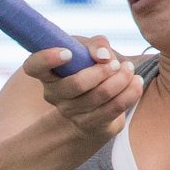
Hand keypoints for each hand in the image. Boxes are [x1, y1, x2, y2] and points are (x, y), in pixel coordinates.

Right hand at [21, 35, 144, 140]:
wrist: (97, 98)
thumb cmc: (88, 64)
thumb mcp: (88, 48)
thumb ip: (96, 44)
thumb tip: (103, 57)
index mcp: (47, 72)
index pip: (33, 66)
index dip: (46, 59)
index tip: (68, 53)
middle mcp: (54, 94)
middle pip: (75, 85)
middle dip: (100, 72)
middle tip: (116, 63)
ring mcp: (70, 112)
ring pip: (97, 98)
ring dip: (119, 81)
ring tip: (130, 70)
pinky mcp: (90, 124)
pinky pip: (112, 110)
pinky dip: (128, 94)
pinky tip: (136, 83)